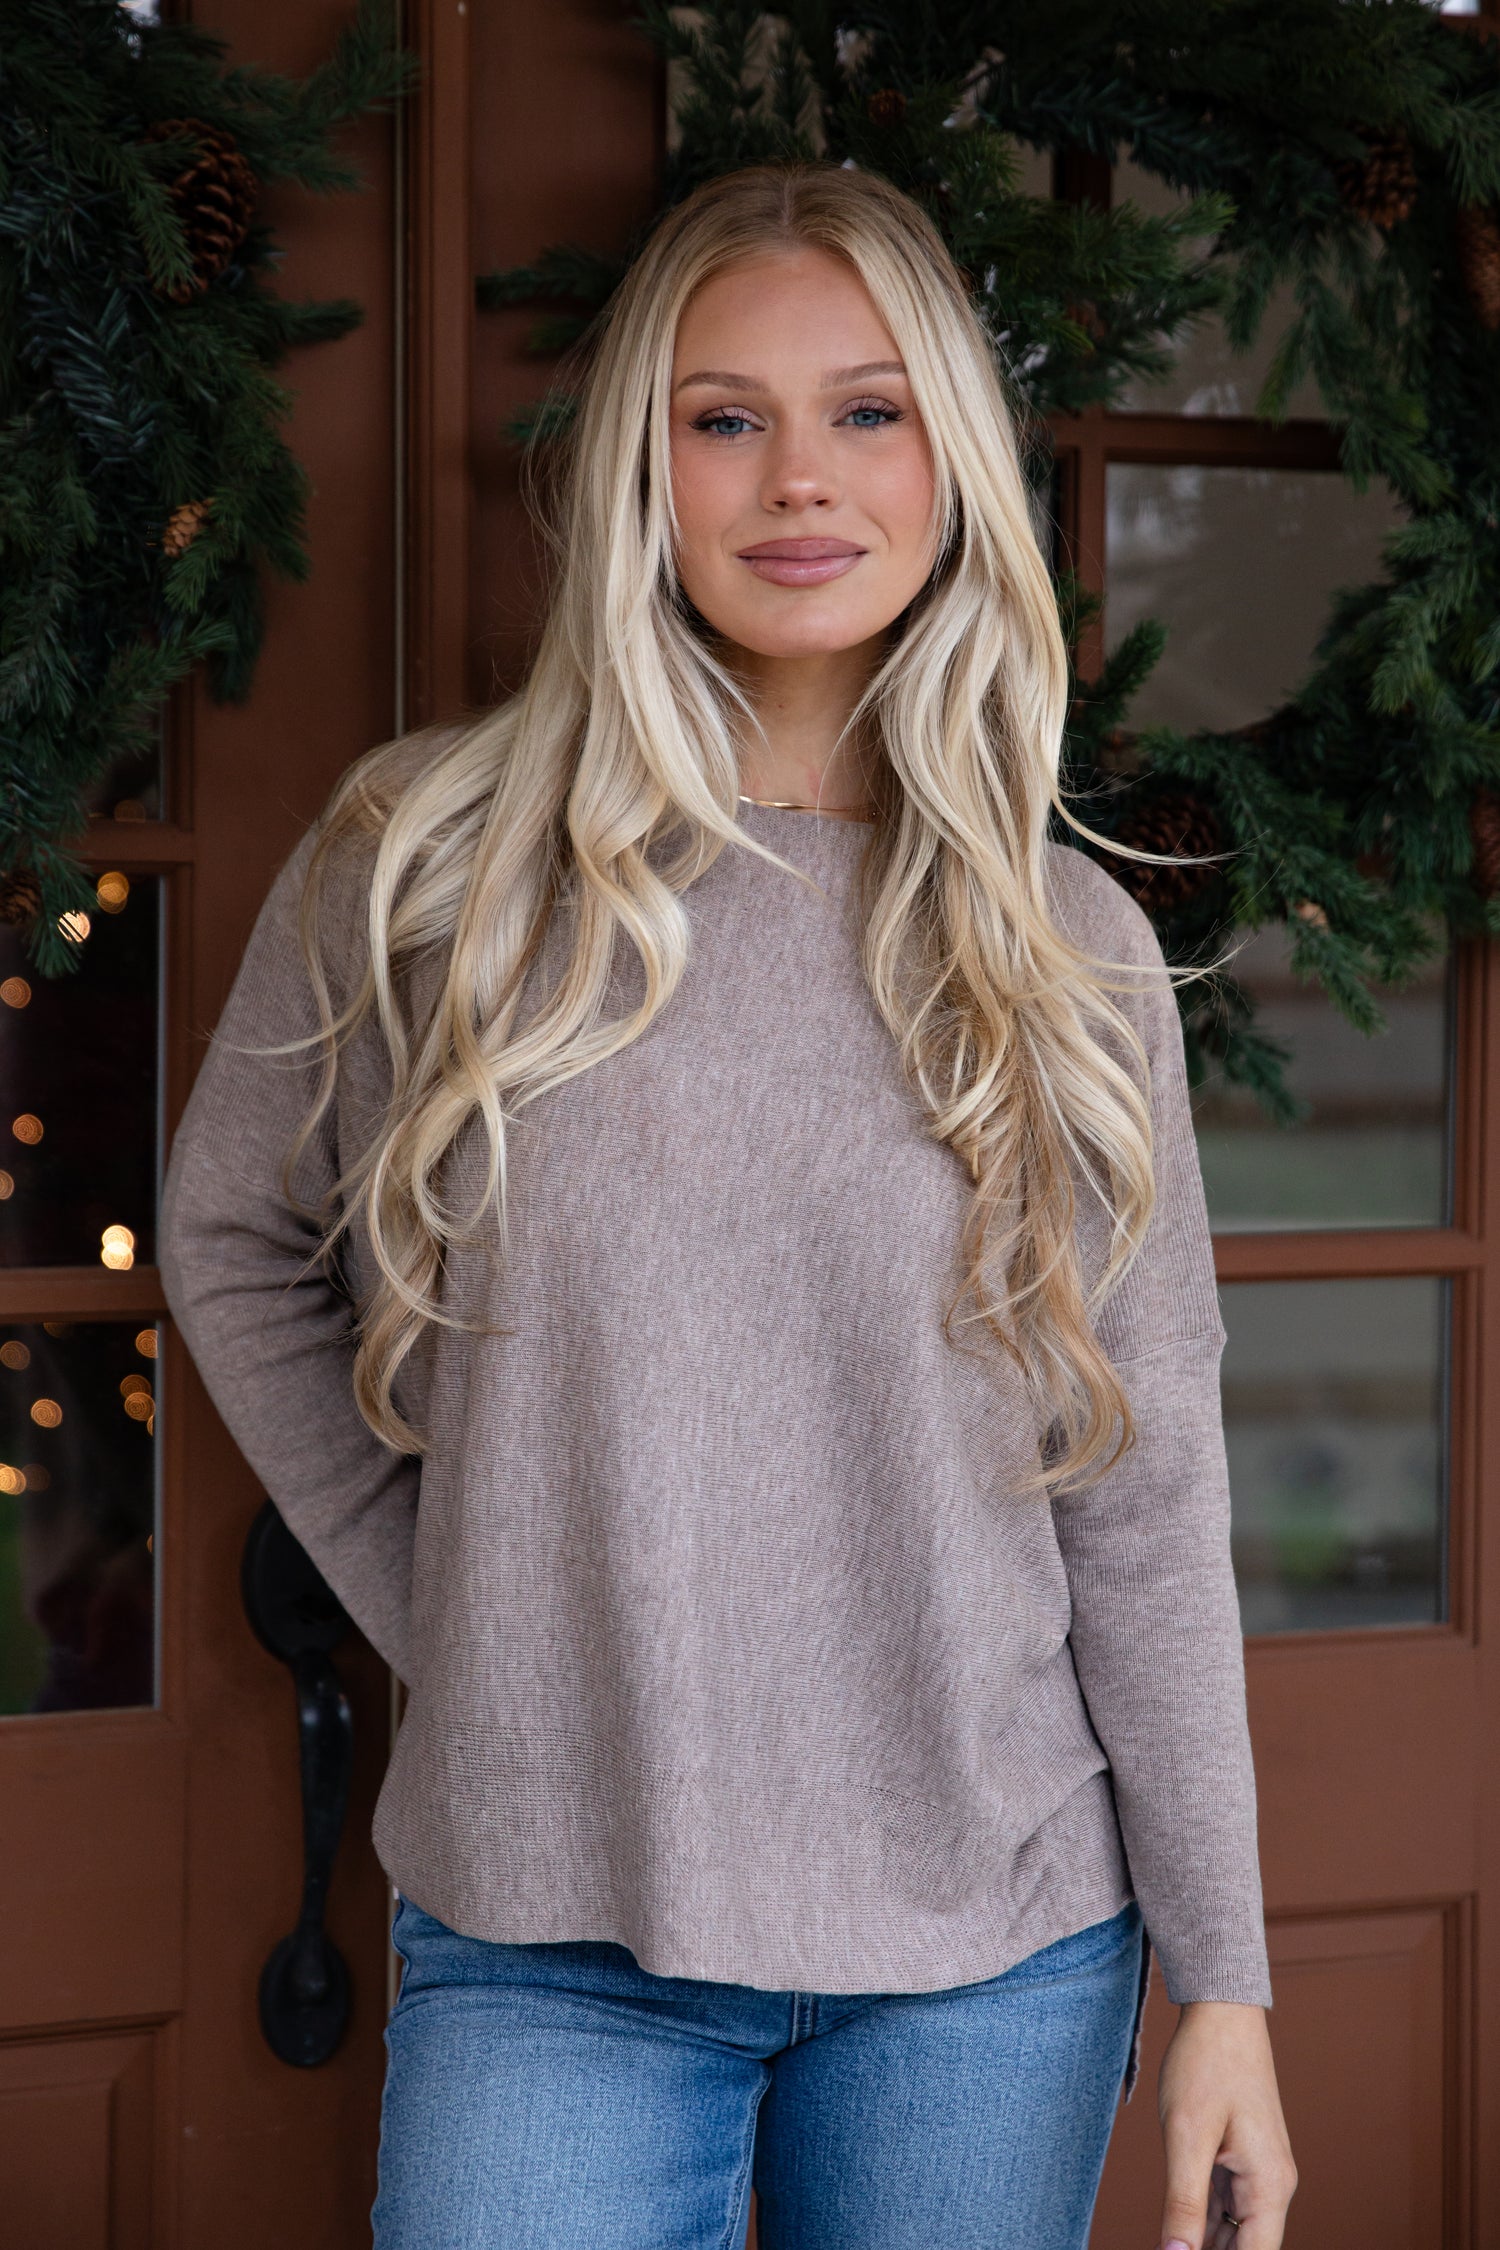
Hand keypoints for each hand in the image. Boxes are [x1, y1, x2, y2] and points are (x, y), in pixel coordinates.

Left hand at [1156, 2001, 1295, 2249]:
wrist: (1220, 2010)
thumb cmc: (1206, 2063)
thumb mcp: (1186, 2135)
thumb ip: (1183, 2203)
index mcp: (1269, 2187)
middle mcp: (1271, 2186)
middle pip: (1245, 2249)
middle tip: (1168, 2249)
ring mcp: (1256, 2172)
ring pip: (1232, 2232)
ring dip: (1203, 2243)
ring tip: (1169, 2243)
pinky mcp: (1239, 2158)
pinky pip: (1222, 2205)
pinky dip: (1201, 2221)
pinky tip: (1176, 2232)